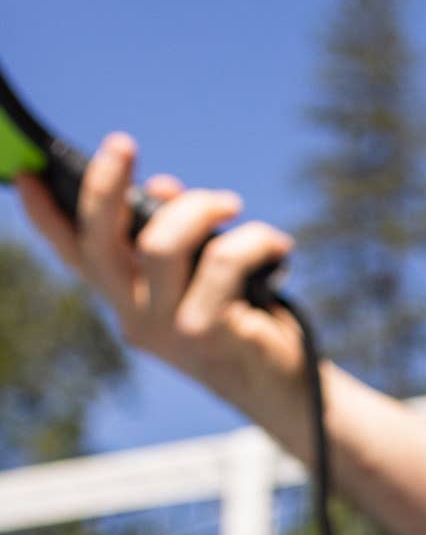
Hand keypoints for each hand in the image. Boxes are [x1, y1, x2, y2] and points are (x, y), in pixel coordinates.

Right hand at [15, 131, 303, 406]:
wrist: (289, 391)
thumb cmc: (250, 327)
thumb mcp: (207, 277)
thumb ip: (179, 235)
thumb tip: (164, 188)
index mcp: (129, 301)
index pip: (77, 257)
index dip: (46, 217)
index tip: (27, 174)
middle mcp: (137, 318)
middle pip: (100, 243)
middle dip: (105, 183)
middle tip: (123, 142)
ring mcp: (169, 331)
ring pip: (161, 244)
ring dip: (199, 207)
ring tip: (232, 205)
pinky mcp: (208, 336)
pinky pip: (222, 261)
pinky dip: (253, 240)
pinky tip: (276, 245)